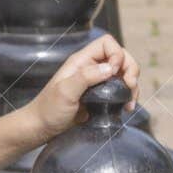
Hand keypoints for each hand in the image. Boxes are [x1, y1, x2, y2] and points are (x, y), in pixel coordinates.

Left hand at [22, 36, 140, 144]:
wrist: (41, 129)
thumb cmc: (48, 110)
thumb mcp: (65, 91)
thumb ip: (86, 77)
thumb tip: (111, 68)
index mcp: (81, 61)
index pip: (107, 44)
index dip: (116, 54)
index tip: (114, 73)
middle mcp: (91, 68)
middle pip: (121, 57)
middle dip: (130, 70)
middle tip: (130, 87)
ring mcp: (97, 83)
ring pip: (123, 75)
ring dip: (132, 86)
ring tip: (130, 103)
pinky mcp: (100, 98)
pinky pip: (120, 91)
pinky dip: (127, 97)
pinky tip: (126, 108)